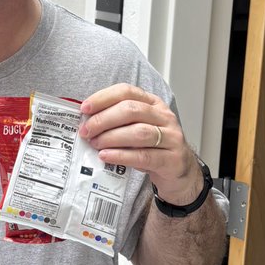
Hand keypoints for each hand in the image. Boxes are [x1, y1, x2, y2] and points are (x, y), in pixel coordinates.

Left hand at [78, 84, 203, 205]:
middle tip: (86, 131)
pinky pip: (144, 156)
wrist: (179, 173)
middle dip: (104, 119)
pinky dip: (122, 156)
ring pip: (138, 132)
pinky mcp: (172, 160)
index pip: (127, 92)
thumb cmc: (153, 148)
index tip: (84, 109)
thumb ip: (117, 122)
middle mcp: (164, 117)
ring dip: (111, 137)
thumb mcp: (137, 129)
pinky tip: (106, 156)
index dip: (104, 98)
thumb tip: (87, 121)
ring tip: (95, 144)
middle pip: (131, 110)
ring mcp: (171, 138)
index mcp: (154, 104)